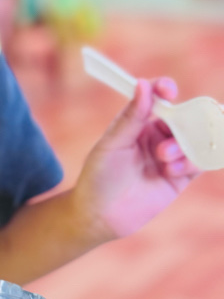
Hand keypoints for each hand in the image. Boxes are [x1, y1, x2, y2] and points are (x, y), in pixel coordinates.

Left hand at [74, 77, 199, 239]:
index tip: (168, 90)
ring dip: (182, 145)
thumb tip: (143, 84)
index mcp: (137, 121)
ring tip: (163, 158)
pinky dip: (193, 162)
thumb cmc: (99, 176)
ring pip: (192, 139)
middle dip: (182, 121)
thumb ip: (132, 117)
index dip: (164, 89)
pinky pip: (199, 163)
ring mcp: (169, 155)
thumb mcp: (112, 143)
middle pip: (182, 116)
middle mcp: (156, 135)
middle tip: (171, 131)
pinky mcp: (180, 177)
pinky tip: (172, 171)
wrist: (101, 215)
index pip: (156, 97)